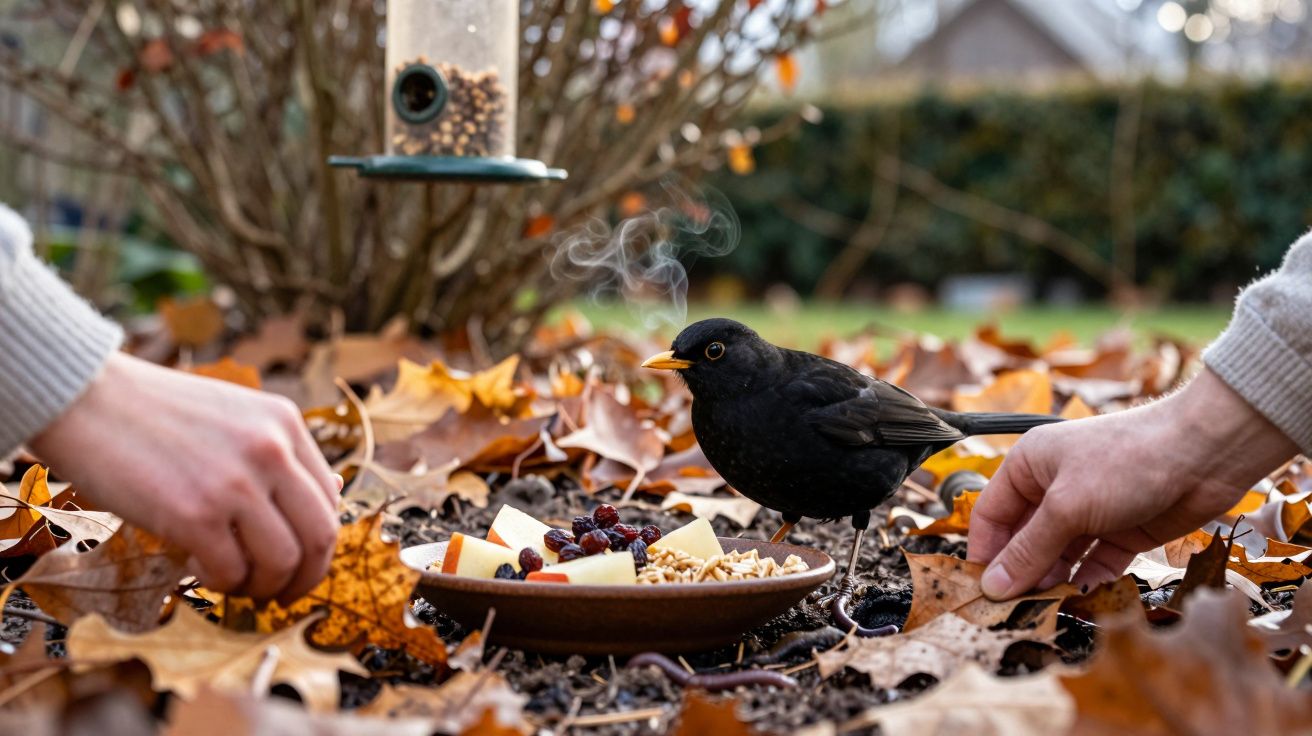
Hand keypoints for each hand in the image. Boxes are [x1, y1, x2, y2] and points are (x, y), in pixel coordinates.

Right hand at [29, 352, 340, 603]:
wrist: (85, 398)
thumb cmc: (157, 412)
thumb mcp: (237, 414)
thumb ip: (281, 453)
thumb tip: (331, 496)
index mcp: (286, 422)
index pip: (330, 501)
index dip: (317, 543)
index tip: (296, 562)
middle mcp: (271, 450)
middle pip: (320, 537)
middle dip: (305, 578)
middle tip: (281, 594)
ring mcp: (235, 484)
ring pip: (282, 563)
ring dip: (264, 588)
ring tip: (238, 584)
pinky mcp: (194, 514)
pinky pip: (231, 573)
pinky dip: (221, 584)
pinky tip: (200, 569)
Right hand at [967, 367, 1297, 599]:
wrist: (1204, 453)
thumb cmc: (1128, 459)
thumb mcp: (1067, 507)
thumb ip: (1029, 550)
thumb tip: (993, 586)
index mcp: (1029, 466)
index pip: (991, 514)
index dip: (984, 552)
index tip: (981, 590)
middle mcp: (1054, 487)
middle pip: (1024, 539)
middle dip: (1020, 571)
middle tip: (1015, 608)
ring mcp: (1089, 510)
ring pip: (1059, 555)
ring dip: (1053, 579)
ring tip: (1048, 606)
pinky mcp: (1121, 531)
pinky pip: (1095, 563)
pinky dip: (1089, 580)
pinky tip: (1084, 597)